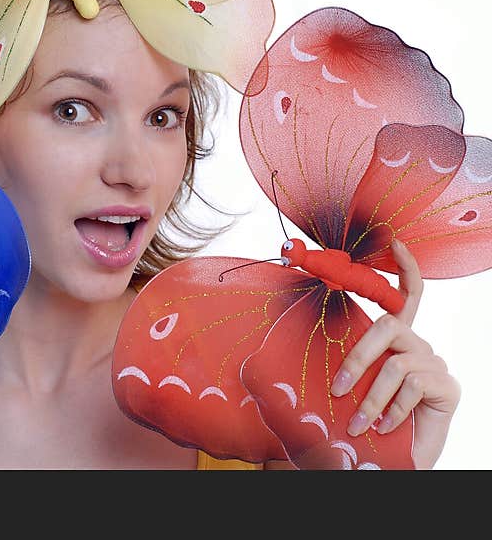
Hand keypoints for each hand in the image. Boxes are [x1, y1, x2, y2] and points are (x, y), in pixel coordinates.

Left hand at [330, 239, 459, 468]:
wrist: (391, 461)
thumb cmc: (360, 421)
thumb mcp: (337, 391)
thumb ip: (322, 368)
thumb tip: (257, 362)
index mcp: (392, 340)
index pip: (406, 295)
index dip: (405, 269)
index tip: (398, 243)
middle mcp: (417, 345)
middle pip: (389, 324)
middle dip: (358, 356)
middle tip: (337, 390)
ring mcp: (435, 364)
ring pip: (397, 363)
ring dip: (371, 396)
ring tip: (358, 424)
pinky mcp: (448, 387)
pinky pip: (415, 384)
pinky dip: (392, 409)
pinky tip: (384, 428)